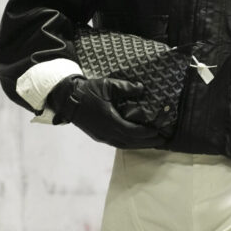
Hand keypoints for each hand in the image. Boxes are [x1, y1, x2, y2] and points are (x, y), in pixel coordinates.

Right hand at [46, 74, 165, 148]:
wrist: (68, 99)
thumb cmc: (88, 91)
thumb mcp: (108, 85)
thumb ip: (126, 87)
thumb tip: (142, 88)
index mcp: (109, 121)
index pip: (133, 131)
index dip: (147, 132)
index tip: (158, 130)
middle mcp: (106, 133)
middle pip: (131, 142)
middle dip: (148, 141)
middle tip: (162, 139)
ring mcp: (102, 137)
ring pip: (124, 145)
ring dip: (140, 144)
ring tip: (153, 142)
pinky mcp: (99, 136)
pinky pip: (118, 143)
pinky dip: (130, 143)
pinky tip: (137, 140)